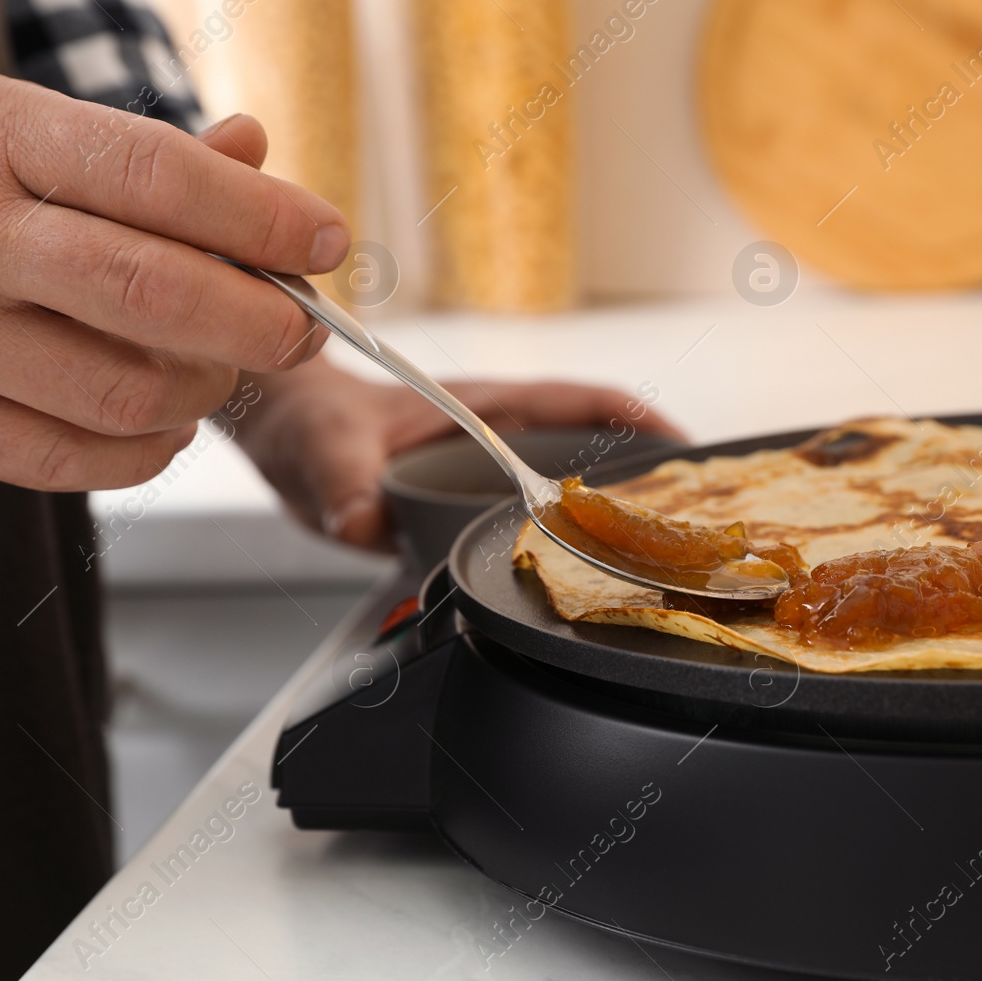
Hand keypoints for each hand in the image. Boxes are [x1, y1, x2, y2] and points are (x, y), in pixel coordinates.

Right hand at [0, 56, 344, 489]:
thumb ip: (131, 147)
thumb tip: (255, 152)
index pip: (158, 178)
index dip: (262, 217)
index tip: (325, 240)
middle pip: (155, 294)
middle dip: (261, 322)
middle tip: (299, 328)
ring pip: (126, 392)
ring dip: (207, 391)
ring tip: (217, 369)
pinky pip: (73, 460)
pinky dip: (148, 449)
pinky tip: (162, 417)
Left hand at [234, 360, 685, 549]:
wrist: (284, 428)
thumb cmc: (309, 420)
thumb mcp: (322, 452)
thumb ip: (342, 487)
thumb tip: (363, 523)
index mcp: (481, 404)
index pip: (580, 403)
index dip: (639, 422)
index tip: (688, 449)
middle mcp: (495, 431)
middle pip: (596, 447)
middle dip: (651, 476)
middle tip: (697, 525)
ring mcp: (487, 463)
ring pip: (570, 482)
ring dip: (615, 511)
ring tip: (661, 559)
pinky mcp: (470, 494)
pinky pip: (534, 512)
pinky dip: (567, 537)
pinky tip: (581, 577)